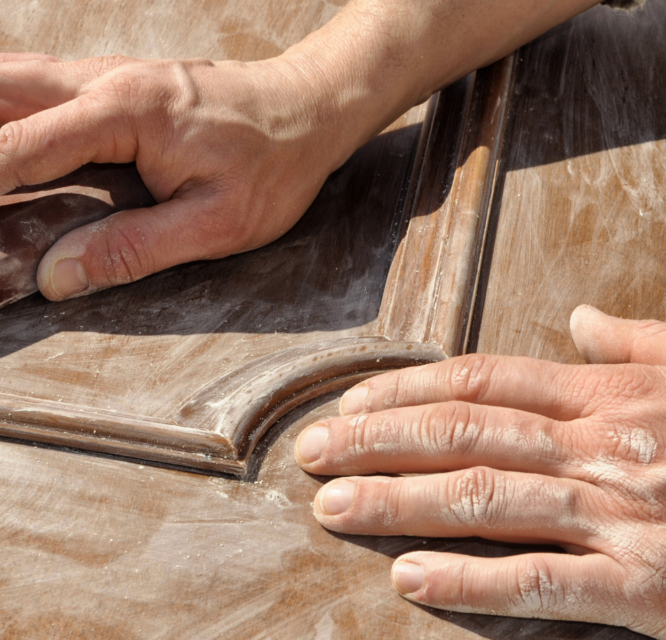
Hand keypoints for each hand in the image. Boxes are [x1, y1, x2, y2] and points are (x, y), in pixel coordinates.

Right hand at [0, 52, 359, 300]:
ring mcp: (103, 74)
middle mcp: (101, 79)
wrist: (311, 107)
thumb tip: (53, 278)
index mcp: (123, 112)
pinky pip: (29, 91)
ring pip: (0, 79)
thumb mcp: (216, 224)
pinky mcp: (109, 83)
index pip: (13, 145)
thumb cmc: (274, 165)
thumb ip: (132, 250)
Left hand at [294, 305, 665, 636]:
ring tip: (331, 509)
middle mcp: (606, 445)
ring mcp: (625, 513)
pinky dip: (472, 582)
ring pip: (486, 496)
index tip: (345, 405)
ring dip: (398, 502)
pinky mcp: (649, 585)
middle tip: (310, 456)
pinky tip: (411, 582)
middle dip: (375, 441)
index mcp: (612, 395)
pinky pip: (545, 581)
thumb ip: (640, 345)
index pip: (481, 380)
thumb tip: (581, 318)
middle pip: (463, 430)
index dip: (402, 390)